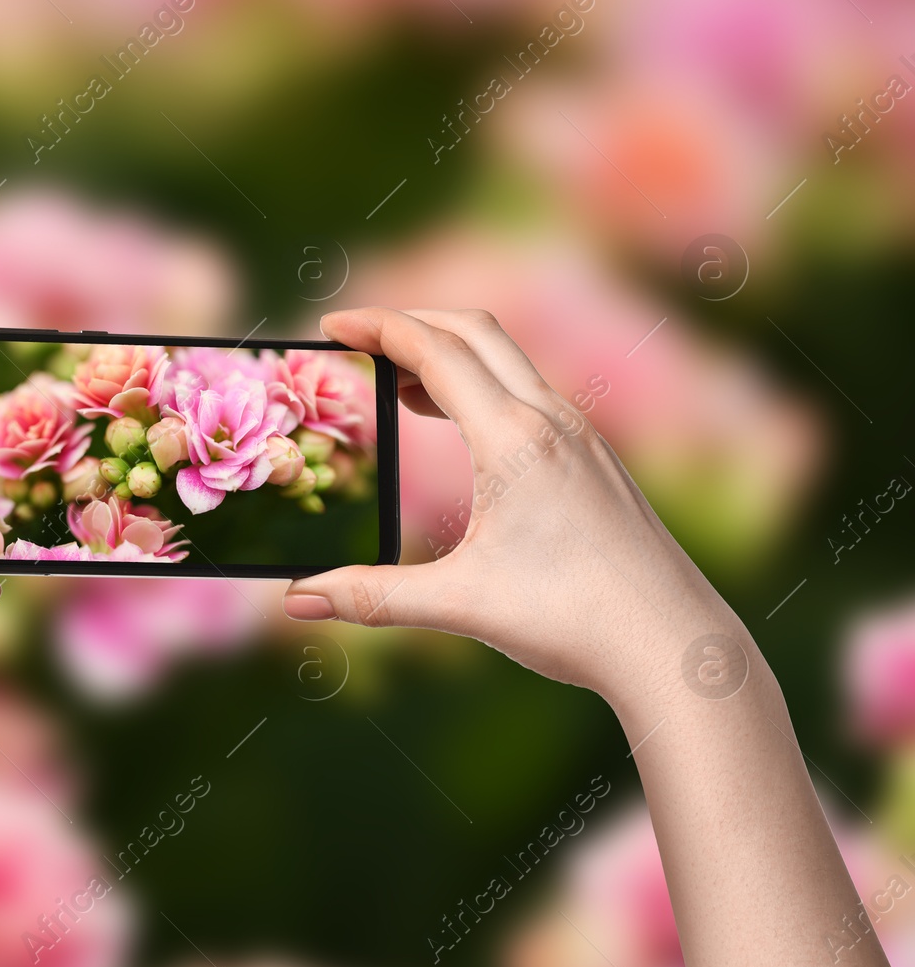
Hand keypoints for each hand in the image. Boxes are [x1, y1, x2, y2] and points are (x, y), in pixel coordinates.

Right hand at [283, 307, 747, 706]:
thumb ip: (370, 597)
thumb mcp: (459, 605)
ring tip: (392, 383)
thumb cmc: (573, 621)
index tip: (330, 324)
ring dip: (446, 353)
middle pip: (472, 330)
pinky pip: (527, 392)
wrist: (672, 644)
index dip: (376, 327)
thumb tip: (295, 599)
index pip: (434, 350)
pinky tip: (458, 425)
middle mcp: (551, 420)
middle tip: (353, 339)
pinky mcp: (594, 458)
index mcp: (513, 439)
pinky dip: (480, 385)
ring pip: (506, 360)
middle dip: (408, 322)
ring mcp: (580, 435)